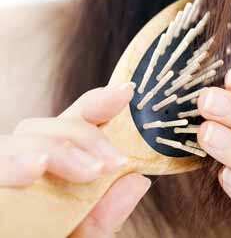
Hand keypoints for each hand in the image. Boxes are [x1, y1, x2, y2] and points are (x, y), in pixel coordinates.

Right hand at [0, 84, 150, 236]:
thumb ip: (104, 218)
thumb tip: (137, 181)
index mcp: (54, 169)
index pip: (74, 124)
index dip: (100, 103)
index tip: (126, 93)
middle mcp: (24, 164)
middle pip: (48, 126)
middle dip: (86, 136)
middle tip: (112, 164)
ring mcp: (4, 171)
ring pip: (21, 138)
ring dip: (57, 151)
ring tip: (88, 172)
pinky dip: (12, 164)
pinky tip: (33, 169)